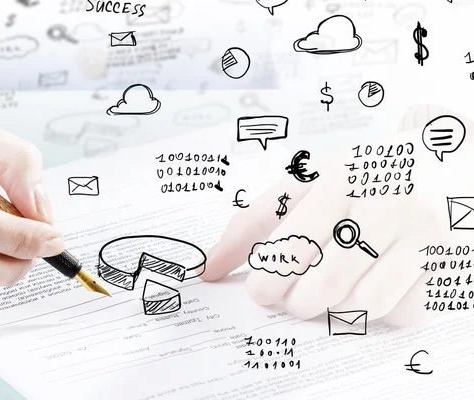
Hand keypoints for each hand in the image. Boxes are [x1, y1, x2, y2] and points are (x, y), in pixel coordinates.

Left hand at [203, 105, 473, 326]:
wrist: (439, 157)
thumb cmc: (358, 176)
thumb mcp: (304, 183)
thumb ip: (254, 223)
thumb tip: (207, 270)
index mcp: (342, 177)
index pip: (293, 244)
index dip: (269, 281)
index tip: (262, 292)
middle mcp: (387, 201)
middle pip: (327, 282)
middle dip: (299, 303)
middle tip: (295, 299)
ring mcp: (425, 232)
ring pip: (366, 303)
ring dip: (339, 309)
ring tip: (333, 289)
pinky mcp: (450, 259)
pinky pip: (405, 310)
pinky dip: (382, 310)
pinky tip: (377, 283)